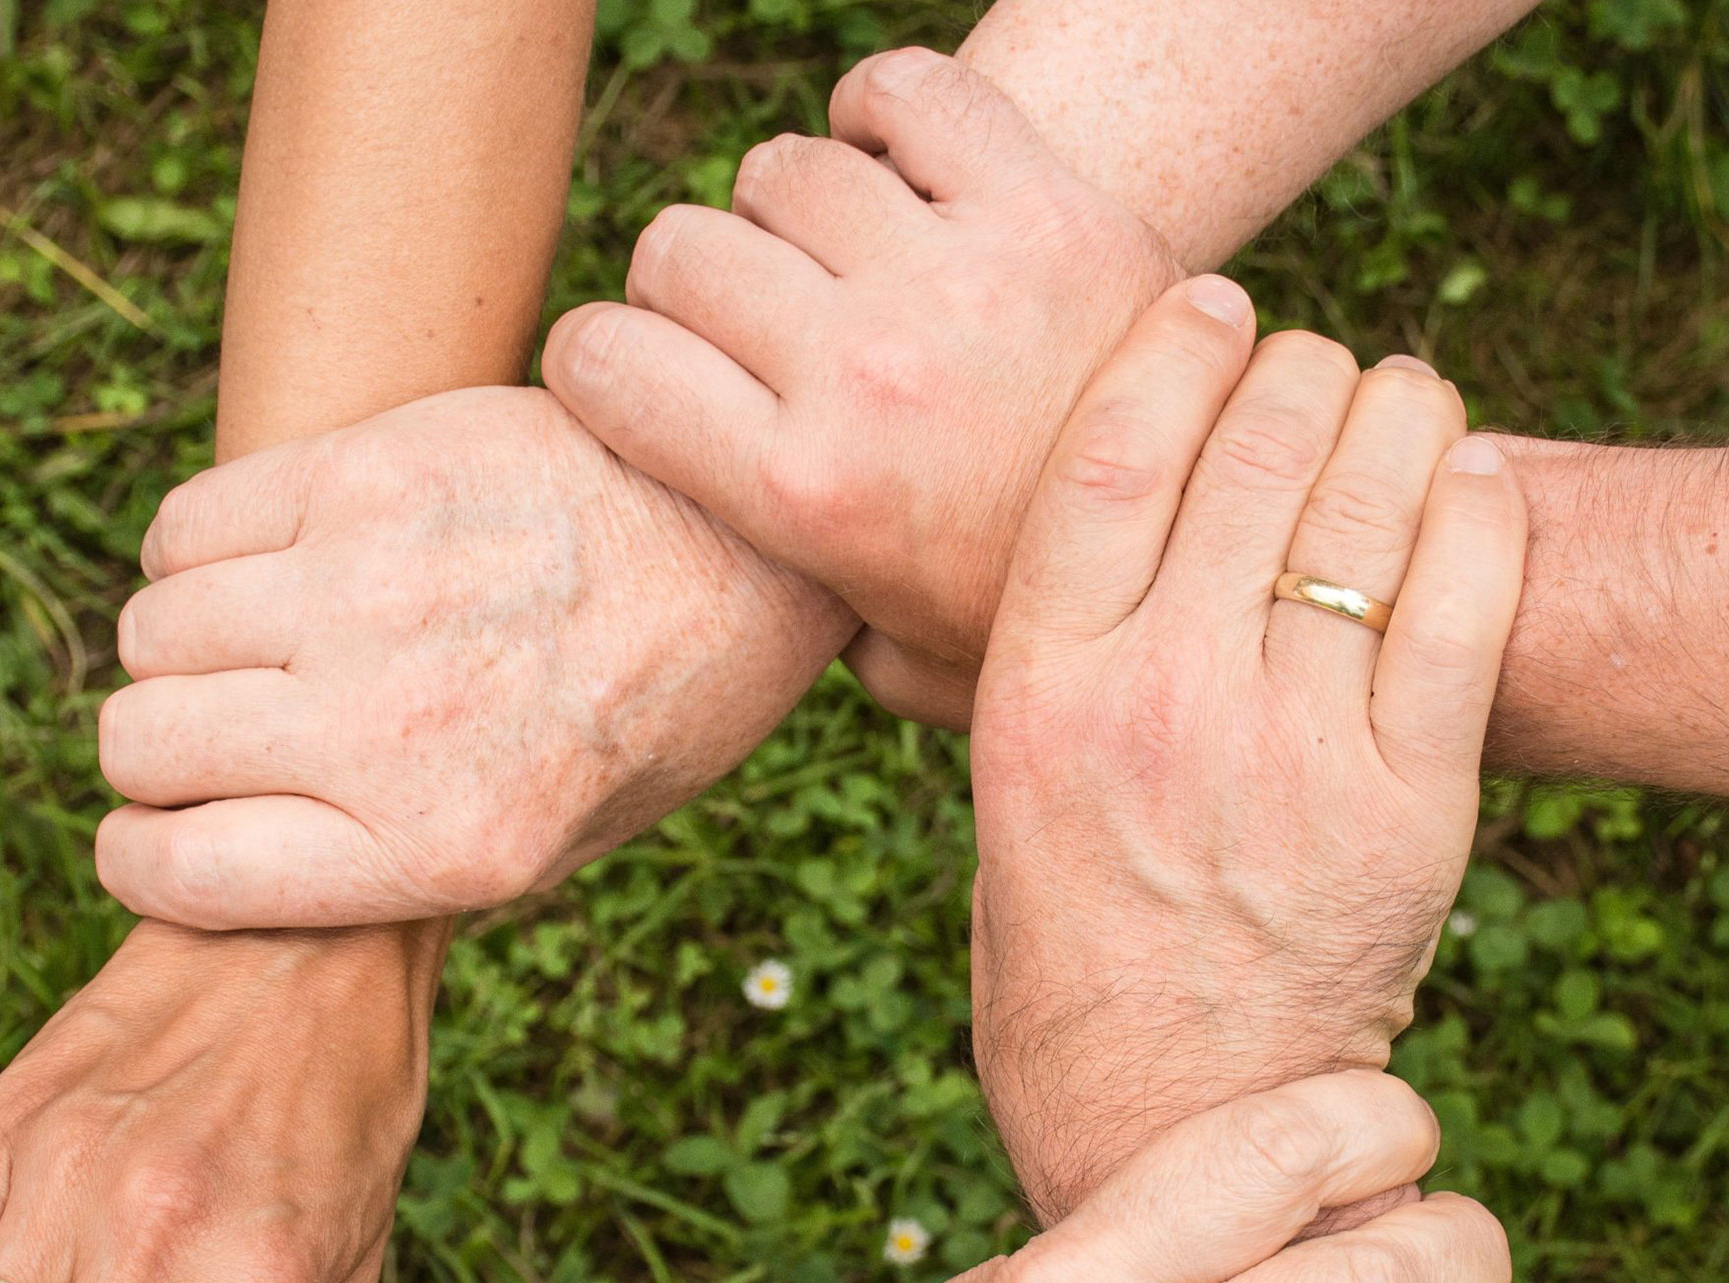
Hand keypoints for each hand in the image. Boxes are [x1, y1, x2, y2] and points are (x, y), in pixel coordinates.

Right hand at [93, 385, 856, 928]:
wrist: (748, 544)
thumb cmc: (656, 709)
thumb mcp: (560, 845)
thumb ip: (401, 866)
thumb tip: (241, 861)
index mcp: (445, 848)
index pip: (179, 875)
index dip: (144, 861)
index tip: (160, 838)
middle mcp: (392, 728)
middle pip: (141, 744)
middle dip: (160, 755)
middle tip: (225, 736)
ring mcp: (371, 591)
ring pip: (151, 632)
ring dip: (182, 651)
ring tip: (259, 646)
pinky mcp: (368, 473)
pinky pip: (187, 525)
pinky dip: (196, 554)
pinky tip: (270, 565)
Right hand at [541, 46, 1180, 728]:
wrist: (1214, 549)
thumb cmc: (1030, 614)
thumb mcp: (894, 661)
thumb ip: (793, 623)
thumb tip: (722, 597)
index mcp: (802, 496)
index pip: (603, 362)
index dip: (594, 361)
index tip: (627, 375)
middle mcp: (862, 375)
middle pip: (679, 250)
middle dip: (684, 289)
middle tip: (741, 328)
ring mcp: (954, 280)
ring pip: (781, 169)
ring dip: (786, 212)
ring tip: (832, 265)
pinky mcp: (1045, 205)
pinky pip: (907, 94)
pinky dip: (879, 113)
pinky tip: (891, 170)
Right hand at [966, 282, 1526, 1218]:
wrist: (1171, 1121)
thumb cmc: (1063, 965)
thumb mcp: (994, 812)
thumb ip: (991, 685)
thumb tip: (935, 585)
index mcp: (1038, 699)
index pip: (1113, 451)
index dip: (1174, 344)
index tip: (1208, 301)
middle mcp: (1160, 707)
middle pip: (1254, 446)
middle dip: (1294, 367)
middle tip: (1306, 369)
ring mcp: (1292, 753)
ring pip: (1370, 500)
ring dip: (1394, 415)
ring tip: (1393, 408)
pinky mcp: (1408, 806)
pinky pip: (1465, 601)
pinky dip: (1476, 511)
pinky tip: (1464, 480)